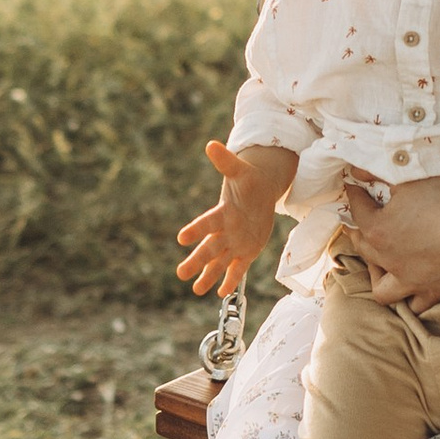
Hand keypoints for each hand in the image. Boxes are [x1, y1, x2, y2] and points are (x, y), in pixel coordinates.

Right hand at [175, 140, 289, 298]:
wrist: (259, 192)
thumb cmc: (247, 181)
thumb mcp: (240, 171)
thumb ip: (225, 162)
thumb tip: (211, 144)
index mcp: (222, 213)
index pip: (207, 223)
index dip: (196, 230)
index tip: (182, 238)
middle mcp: (224, 231)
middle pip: (209, 248)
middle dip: (196, 261)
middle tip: (181, 274)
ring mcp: (234, 243)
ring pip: (219, 262)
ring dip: (209, 275)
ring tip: (197, 290)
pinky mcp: (246, 251)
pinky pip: (238, 268)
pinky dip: (231, 280)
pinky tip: (222, 293)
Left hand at [336, 161, 439, 306]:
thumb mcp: (411, 177)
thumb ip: (380, 172)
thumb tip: (357, 171)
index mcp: (379, 230)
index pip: (358, 210)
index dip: (354, 195)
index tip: (354, 186)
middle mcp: (389, 260)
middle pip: (364, 248)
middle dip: (358, 232)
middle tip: (360, 222)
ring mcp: (411, 280)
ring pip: (381, 288)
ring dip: (376, 275)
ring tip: (378, 263)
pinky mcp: (434, 291)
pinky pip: (415, 305)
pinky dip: (409, 298)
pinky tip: (411, 286)